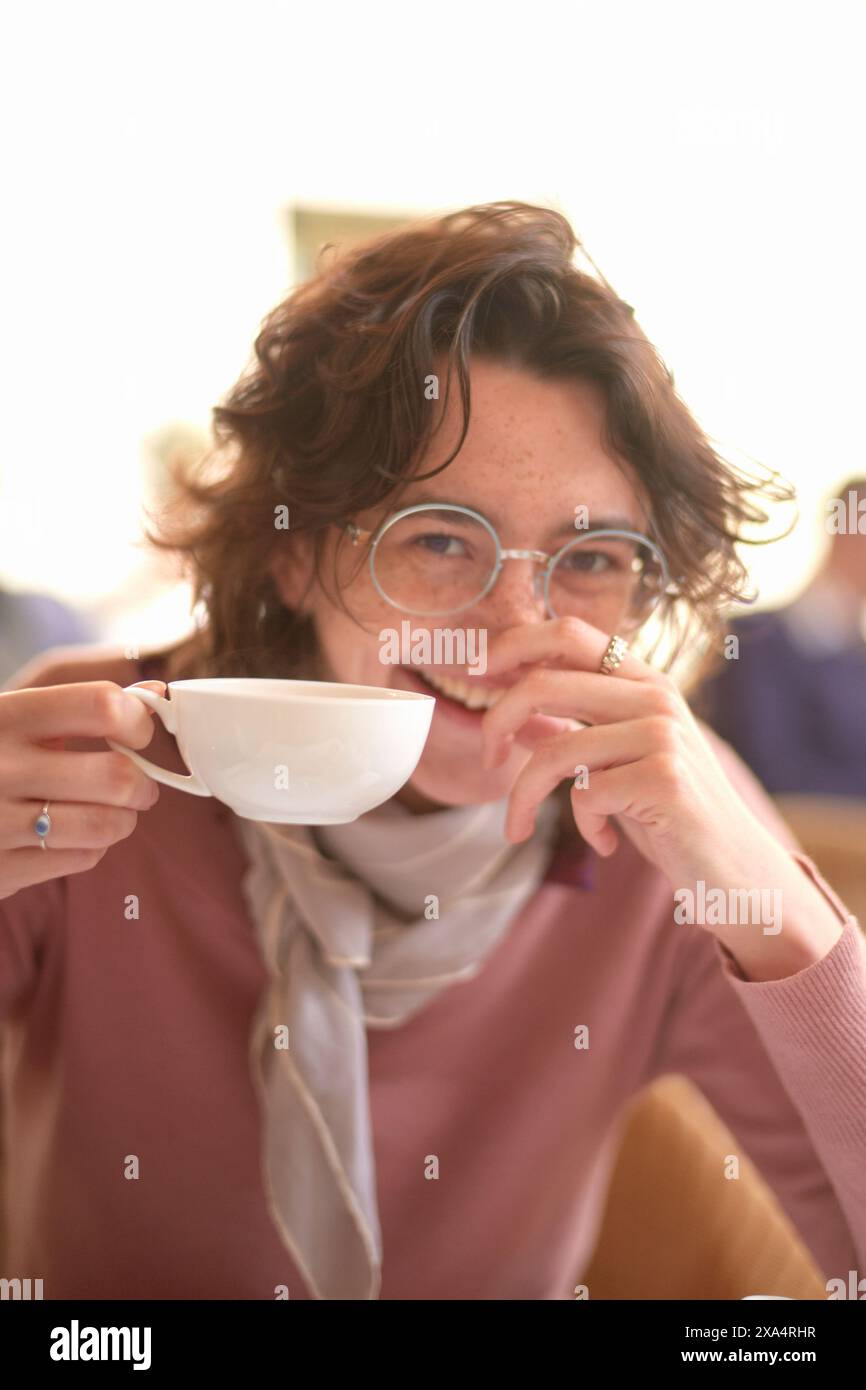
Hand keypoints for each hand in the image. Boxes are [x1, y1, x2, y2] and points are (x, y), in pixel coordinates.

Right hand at [0, 680, 162, 900]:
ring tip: (112, 812)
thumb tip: (158, 694)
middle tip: (139, 786)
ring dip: (123, 820)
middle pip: (116, 776)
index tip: (137, 733)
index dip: (137, 720)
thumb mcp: (18, 719)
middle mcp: (0, 767)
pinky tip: (73, 835)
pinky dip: (93, 847)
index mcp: (6, 716)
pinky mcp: (1, 869)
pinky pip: (82, 858)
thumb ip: (84, 706)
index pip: (100, 705)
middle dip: (143, 784)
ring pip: (105, 825)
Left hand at [479, 617, 787, 887]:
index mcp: (644, 681)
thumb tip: (509, 715)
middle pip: (544, 683)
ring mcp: (664, 735)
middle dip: (495, 722)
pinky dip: (583, 827)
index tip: (477, 671)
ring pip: (554, 751)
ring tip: (516, 828)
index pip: (570, 632)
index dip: (515, 642)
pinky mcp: (664, 779)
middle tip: (486, 758)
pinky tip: (607, 842)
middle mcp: (656, 697)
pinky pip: (583, 796)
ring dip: (521, 798)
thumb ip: (570, 733)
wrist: (733, 870)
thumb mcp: (615, 765)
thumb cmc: (668, 816)